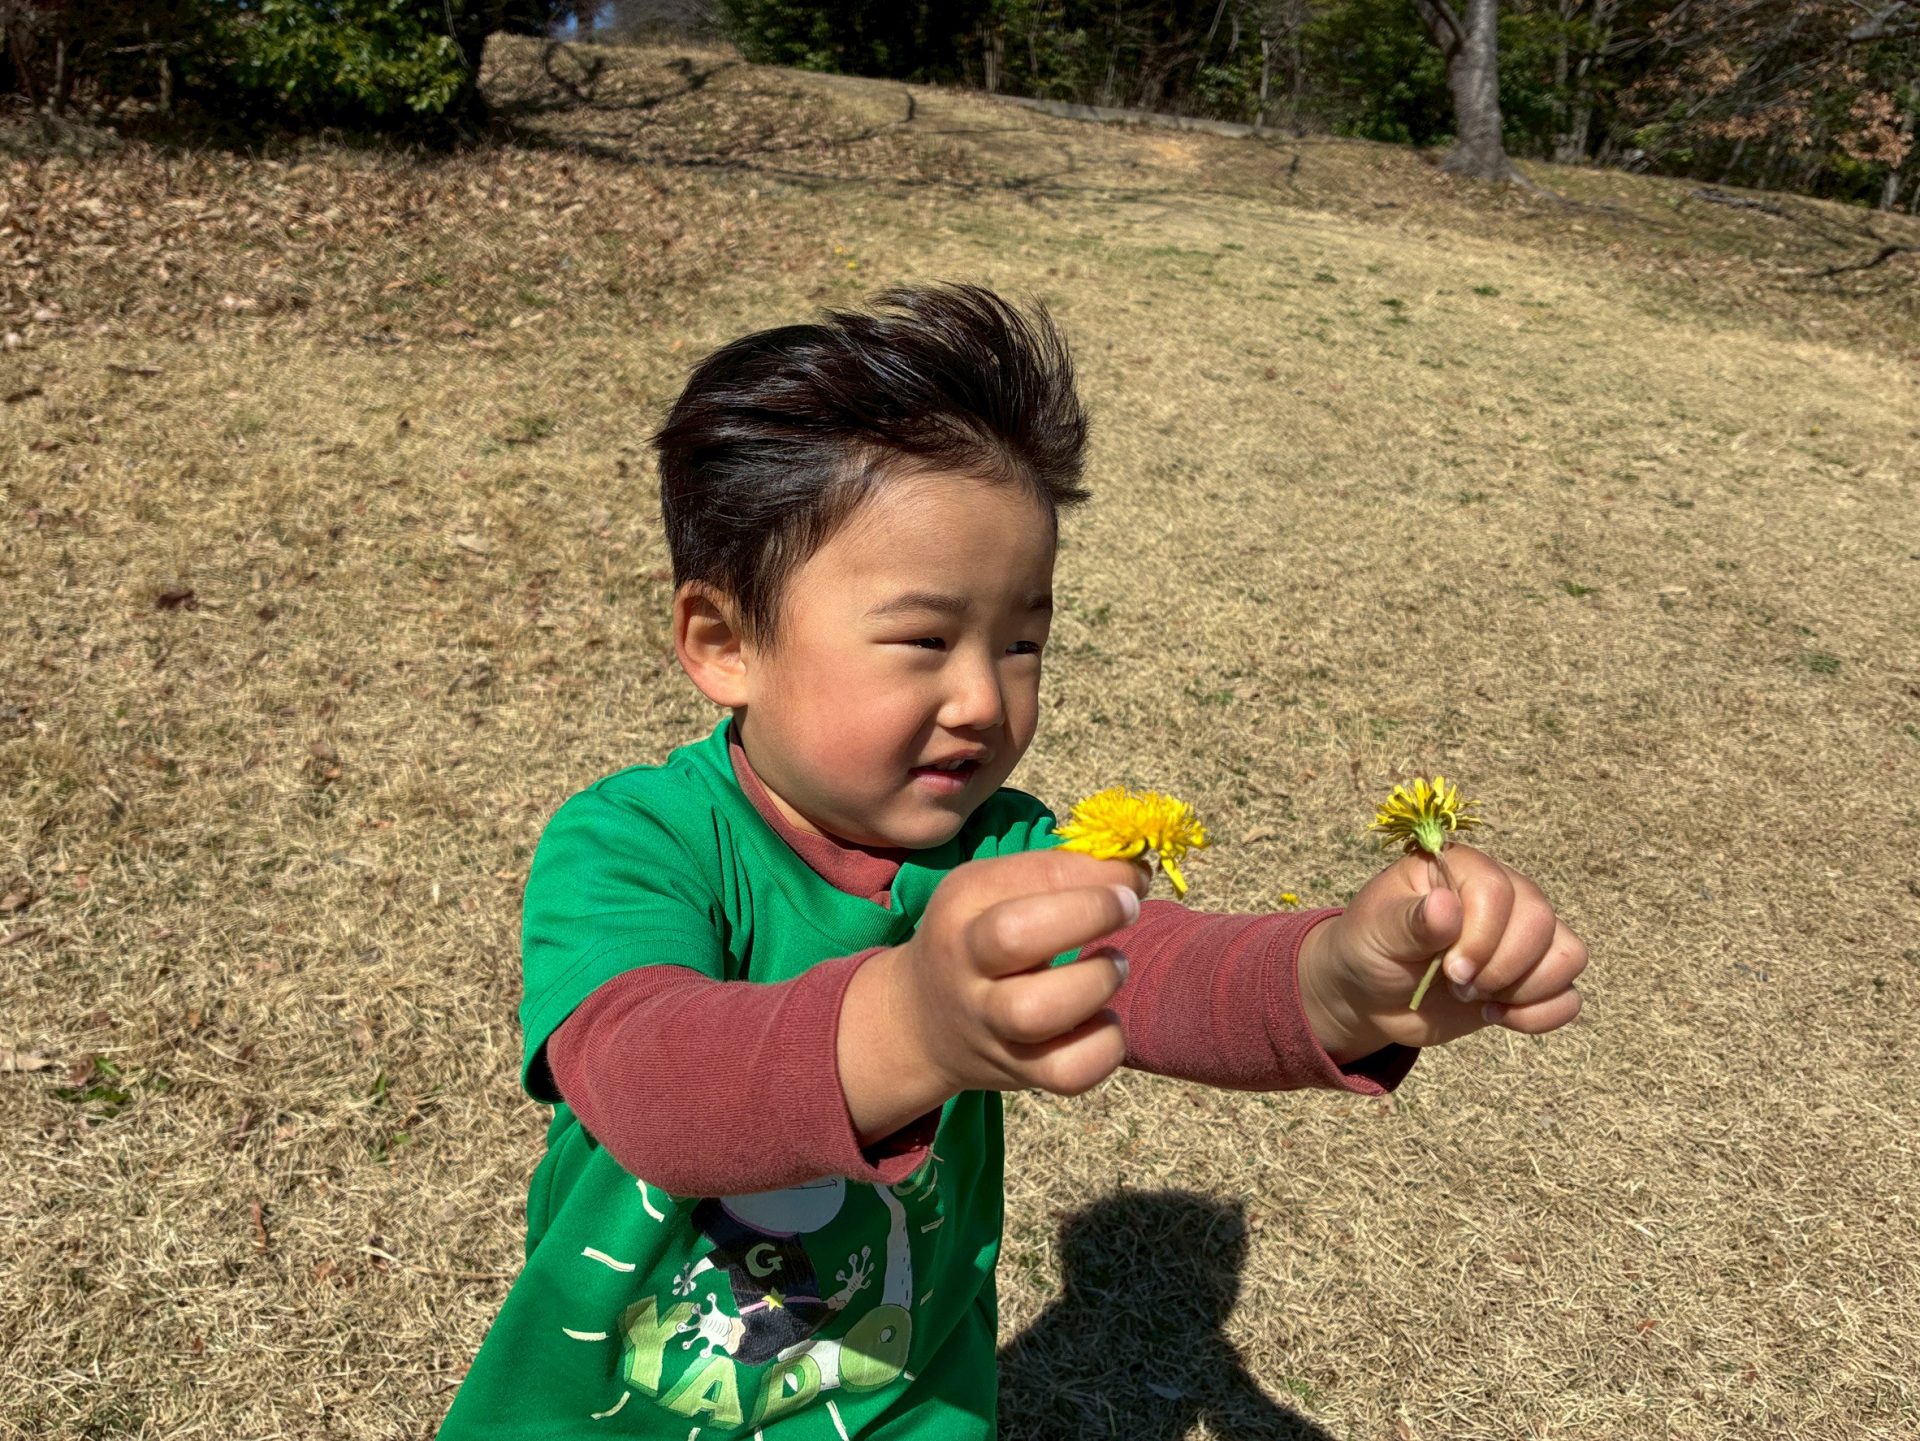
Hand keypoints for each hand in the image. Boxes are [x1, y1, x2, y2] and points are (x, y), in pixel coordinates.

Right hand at [838, 849, 1145, 1141]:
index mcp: (961, 904)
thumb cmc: (977, 938)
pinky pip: (1068, 1071)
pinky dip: (1103, 1045)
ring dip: (1097, 981)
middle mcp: (965, 964)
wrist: (923, 1021)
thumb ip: (1057, 874)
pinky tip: (1102, 1020)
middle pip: (1015, 935)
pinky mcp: (1017, 1071)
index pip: (1028, 875)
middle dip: (1089, 913)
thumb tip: (1136, 873)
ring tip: (1114, 967)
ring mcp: (988, 1024)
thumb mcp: (991, 892)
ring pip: (1038, 1012)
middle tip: (1127, 910)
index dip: (1095, 872)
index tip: (1130, 876)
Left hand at [1298, 843, 1587, 1063]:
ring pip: (1568, 955)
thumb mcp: (1375, 931)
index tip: (1448, 969)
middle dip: (1502, 967)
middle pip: (1541, 922)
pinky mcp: (1532, 977)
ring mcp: (1522, 936)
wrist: (1371, 993)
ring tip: (1477, 998)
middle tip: (1457, 985)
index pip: (1499, 891)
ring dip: (1525, 990)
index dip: (1482, 936)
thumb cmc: (1370, 947)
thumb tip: (1445, 907)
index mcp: (1461, 868)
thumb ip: (1409, 920)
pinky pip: (1569, 996)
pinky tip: (1497, 1015)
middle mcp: (1504, 893)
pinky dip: (1540, 1015)